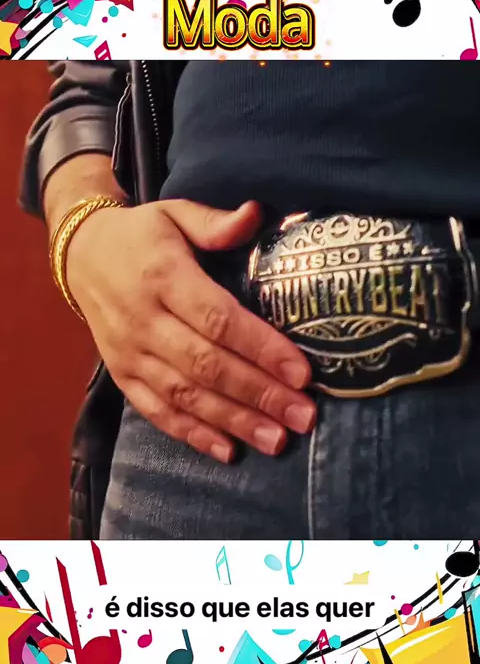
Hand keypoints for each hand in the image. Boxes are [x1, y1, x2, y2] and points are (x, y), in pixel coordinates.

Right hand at [67, 199, 315, 462]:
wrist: (80, 255)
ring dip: (233, 421)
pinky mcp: (121, 374)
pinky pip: (156, 410)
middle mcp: (144, 319)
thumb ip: (214, 222)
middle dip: (259, 394)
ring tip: (277, 440)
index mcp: (163, 276)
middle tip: (304, 416)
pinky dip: (191, 434)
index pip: (218, 318)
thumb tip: (258, 213)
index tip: (302, 373)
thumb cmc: (141, 235)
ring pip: (185, 394)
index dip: (261, 347)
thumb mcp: (174, 213)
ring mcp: (129, 352)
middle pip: (207, 364)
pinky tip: (227, 451)